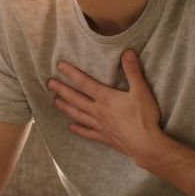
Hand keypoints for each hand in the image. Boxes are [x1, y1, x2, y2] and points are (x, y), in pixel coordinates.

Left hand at [48, 50, 166, 168]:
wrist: (145, 144)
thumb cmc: (143, 117)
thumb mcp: (141, 90)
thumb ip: (132, 71)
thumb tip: (127, 51)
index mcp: (105, 98)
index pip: (84, 83)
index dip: (71, 73)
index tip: (59, 66)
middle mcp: (98, 111)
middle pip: (76, 99)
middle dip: (62, 90)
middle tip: (49, 84)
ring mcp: (99, 126)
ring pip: (78, 115)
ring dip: (66, 108)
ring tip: (55, 102)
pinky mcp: (104, 138)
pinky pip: (88, 133)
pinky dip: (79, 130)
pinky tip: (71, 128)